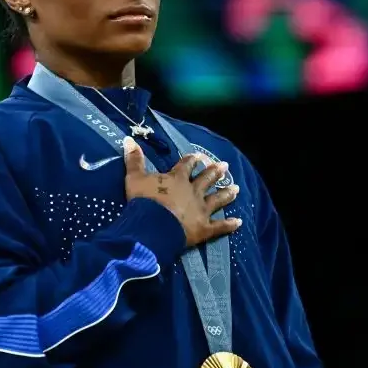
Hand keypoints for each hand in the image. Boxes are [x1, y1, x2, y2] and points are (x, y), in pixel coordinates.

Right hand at [122, 136, 240, 246]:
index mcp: (177, 179)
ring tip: (237, 188)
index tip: (199, 156)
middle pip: (207, 179)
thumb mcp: (134, 177)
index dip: (192, 160)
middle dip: (215, 172)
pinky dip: (229, 225)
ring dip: (227, 194)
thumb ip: (134, 159)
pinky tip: (238, 222)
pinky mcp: (204, 228)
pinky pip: (220, 226)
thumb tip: (128, 138)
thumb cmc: (143, 201)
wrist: (152, 226)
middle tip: (225, 166)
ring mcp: (201, 210)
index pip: (186, 165)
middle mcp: (193, 191)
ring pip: (217, 200)